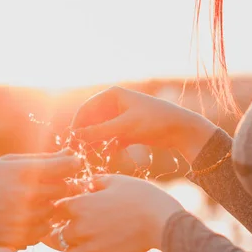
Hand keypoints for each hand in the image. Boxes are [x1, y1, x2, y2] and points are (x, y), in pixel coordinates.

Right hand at [0, 150, 80, 248]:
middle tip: (46, 184)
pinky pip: (45, 229)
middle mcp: (29, 195)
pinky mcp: (23, 237)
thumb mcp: (7, 162)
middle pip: (66, 189)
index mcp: (26, 172)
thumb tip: (69, 154)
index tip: (70, 165)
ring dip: (48, 205)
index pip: (68, 166)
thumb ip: (41, 159)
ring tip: (27, 201)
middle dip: (60, 185)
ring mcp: (27, 218)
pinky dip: (39, 223)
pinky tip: (22, 217)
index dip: (72, 164)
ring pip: (55, 210)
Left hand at [49, 174, 183, 251]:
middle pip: (57, 235)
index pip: (55, 209)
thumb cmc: (140, 195)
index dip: (61, 207)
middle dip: (65, 229)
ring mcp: (92, 248)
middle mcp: (80, 229)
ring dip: (74, 248)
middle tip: (78, 224)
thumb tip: (86, 184)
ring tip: (87, 240)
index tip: (71, 206)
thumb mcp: (116, 180)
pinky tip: (101, 249)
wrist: (162, 220)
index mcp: (79, 206)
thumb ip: (95, 182)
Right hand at [71, 86, 217, 161]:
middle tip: (79, 152)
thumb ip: (98, 132)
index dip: (77, 125)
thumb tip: (75, 136)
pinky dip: (108, 146)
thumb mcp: (124, 127)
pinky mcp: (127, 130)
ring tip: (92, 156)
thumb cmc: (154, 122)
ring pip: (101, 132)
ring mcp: (121, 117)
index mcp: (112, 95)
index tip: (71, 141)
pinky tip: (108, 155)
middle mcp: (115, 104)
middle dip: (86, 137)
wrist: (181, 130)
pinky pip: (111, 138)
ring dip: (96, 143)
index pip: (86, 109)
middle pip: (92, 121)